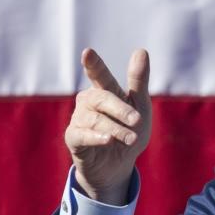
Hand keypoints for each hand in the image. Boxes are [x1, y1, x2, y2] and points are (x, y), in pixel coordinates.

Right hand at [65, 48, 151, 204]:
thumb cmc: (129, 129)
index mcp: (104, 91)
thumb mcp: (140, 105)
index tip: (88, 53)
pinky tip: (107, 139)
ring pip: (94, 119)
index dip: (93, 64)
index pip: (98, 74)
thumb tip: (141, 50)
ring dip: (116, 129)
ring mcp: (78, 119)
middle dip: (120, 109)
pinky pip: (81, 135)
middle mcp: (87, 102)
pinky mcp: (73, 138)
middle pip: (101, 98)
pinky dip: (96, 137)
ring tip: (131, 138)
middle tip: (137, 120)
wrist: (119, 164)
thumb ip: (138, 80)